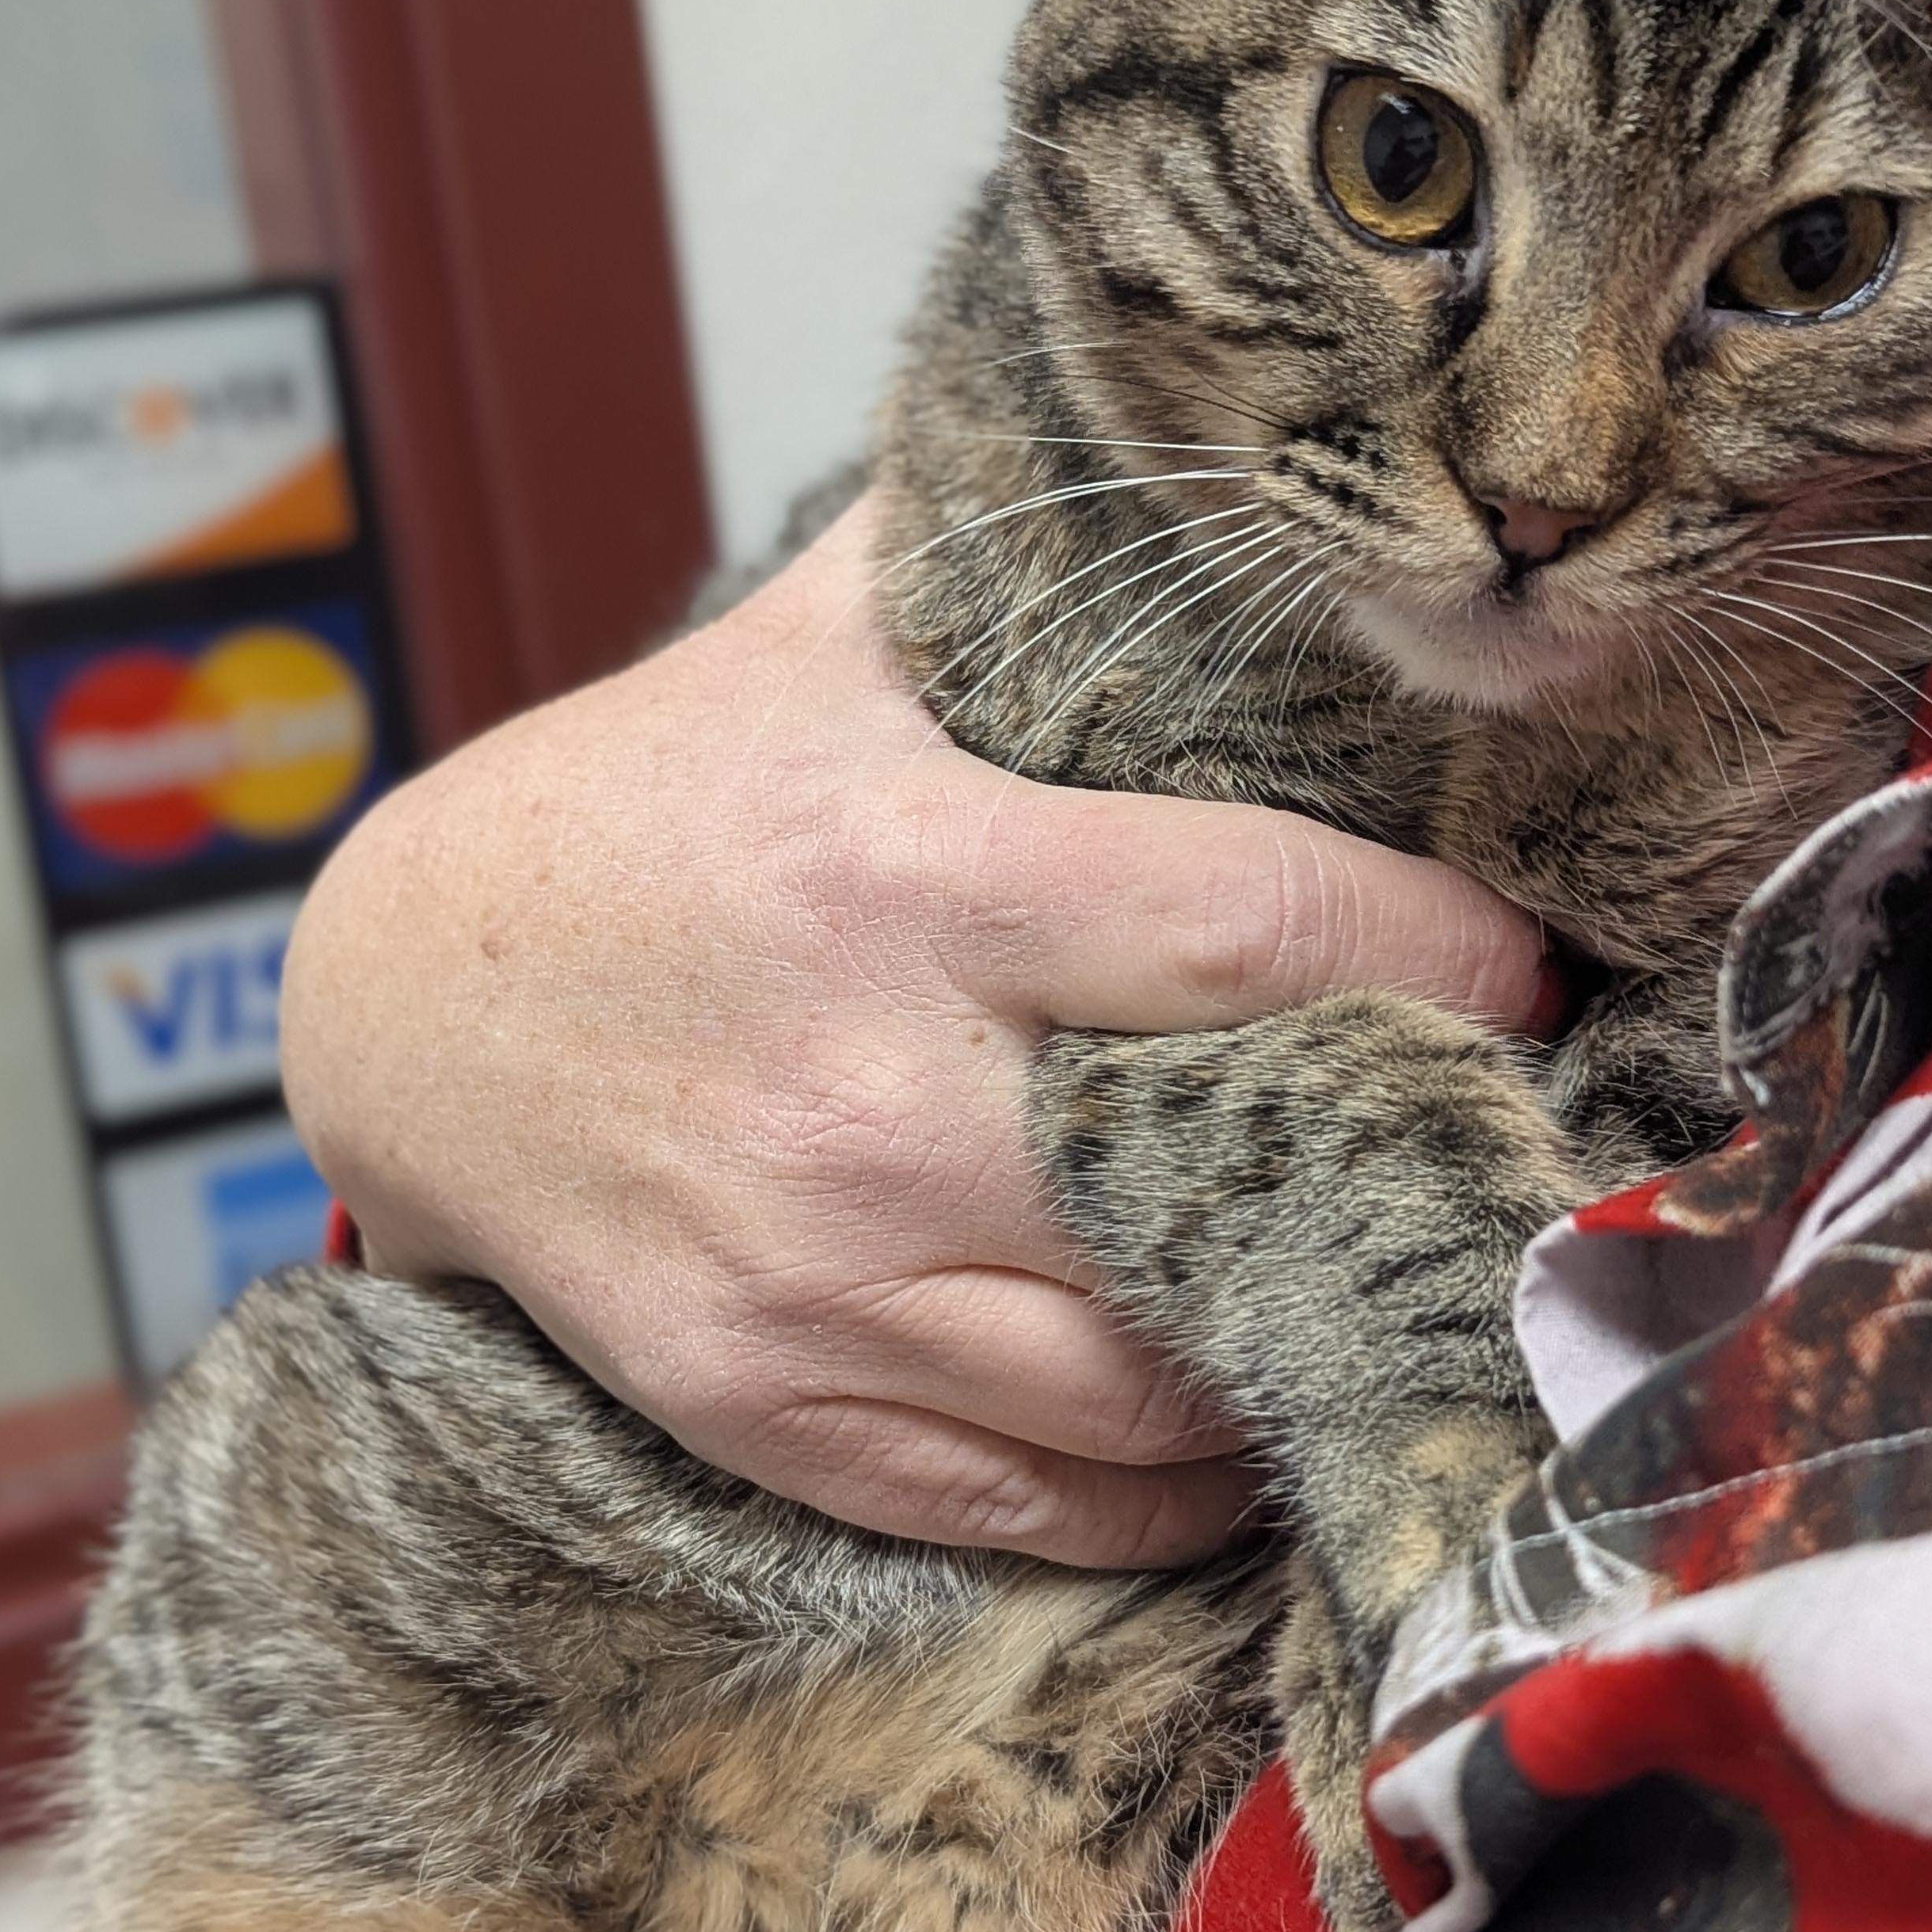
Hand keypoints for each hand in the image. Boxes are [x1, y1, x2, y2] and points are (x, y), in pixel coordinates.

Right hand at [283, 499, 1548, 1568]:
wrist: (405, 1012)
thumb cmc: (634, 815)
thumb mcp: (798, 646)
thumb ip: (983, 549)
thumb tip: (1170, 431)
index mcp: (907, 874)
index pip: (1248, 924)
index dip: (1436, 954)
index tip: (1527, 968)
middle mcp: (873, 1095)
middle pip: (1235, 1177)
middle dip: (1414, 1162)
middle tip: (1505, 1133)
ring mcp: (819, 1281)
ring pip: (1160, 1380)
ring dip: (1306, 1335)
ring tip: (1386, 1268)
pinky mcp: (772, 1405)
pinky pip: (1047, 1500)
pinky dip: (1176, 1479)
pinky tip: (1238, 1401)